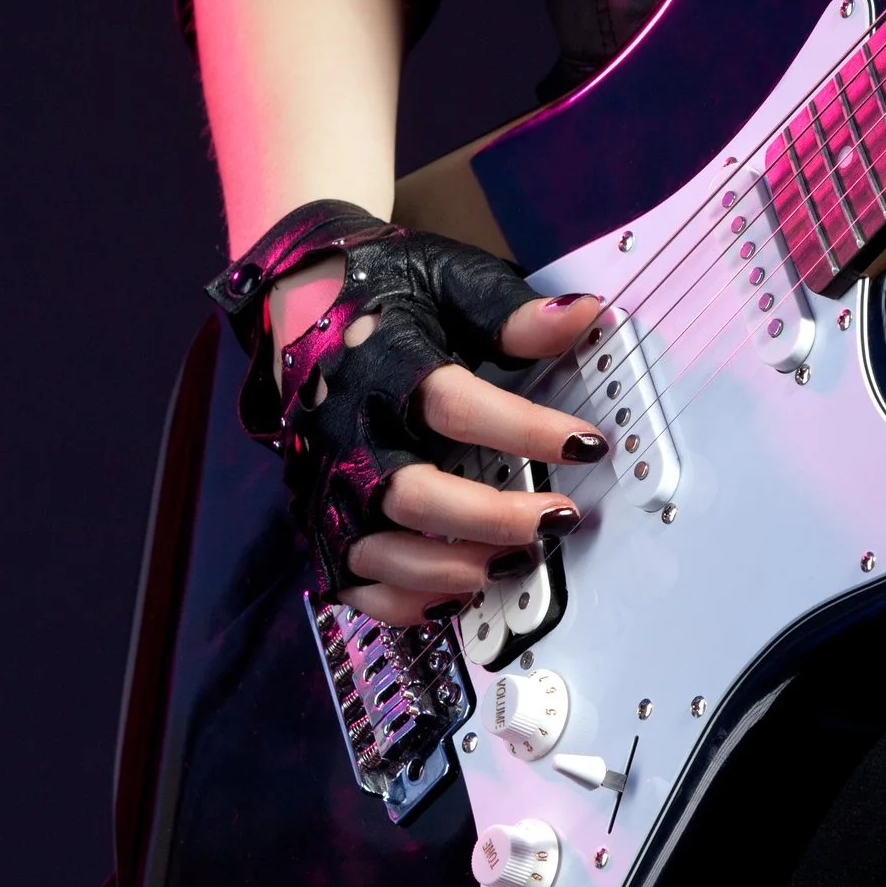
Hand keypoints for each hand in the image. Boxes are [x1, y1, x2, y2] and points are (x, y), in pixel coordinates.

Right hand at [268, 267, 608, 624]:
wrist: (299, 300)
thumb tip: (582, 315)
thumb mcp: (448, 283)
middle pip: (410, 495)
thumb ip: (511, 312)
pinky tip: (456, 594)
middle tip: (556, 517)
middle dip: (489, 518)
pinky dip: (402, 603)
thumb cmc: (383, 294)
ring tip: (513, 561)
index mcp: (382, 366)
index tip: (586, 443)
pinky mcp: (319, 516)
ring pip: (378, 551)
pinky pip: (353, 583)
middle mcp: (347, 431)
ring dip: (450, 570)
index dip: (526, 430)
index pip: (456, 406)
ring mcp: (328, 481)